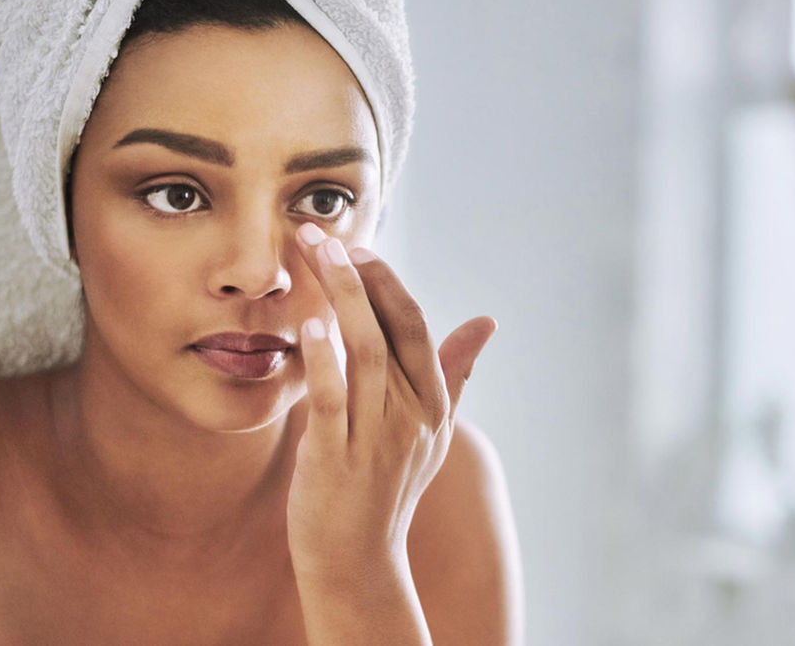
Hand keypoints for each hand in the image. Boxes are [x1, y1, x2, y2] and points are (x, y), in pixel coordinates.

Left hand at [285, 222, 496, 584]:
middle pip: (391, 329)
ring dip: (340, 298)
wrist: (358, 560)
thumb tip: (486, 322)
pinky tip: (308, 327)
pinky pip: (331, 401)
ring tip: (314, 256)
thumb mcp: (433, 431)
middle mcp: (411, 416)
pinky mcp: (336, 459)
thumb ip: (456, 372)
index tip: (356, 246)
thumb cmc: (388, 488)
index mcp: (432, 404)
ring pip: (364, 353)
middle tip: (324, 234)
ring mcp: (376, 438)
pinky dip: (322, 361)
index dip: (386, 281)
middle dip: (360, 275)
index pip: (415, 326)